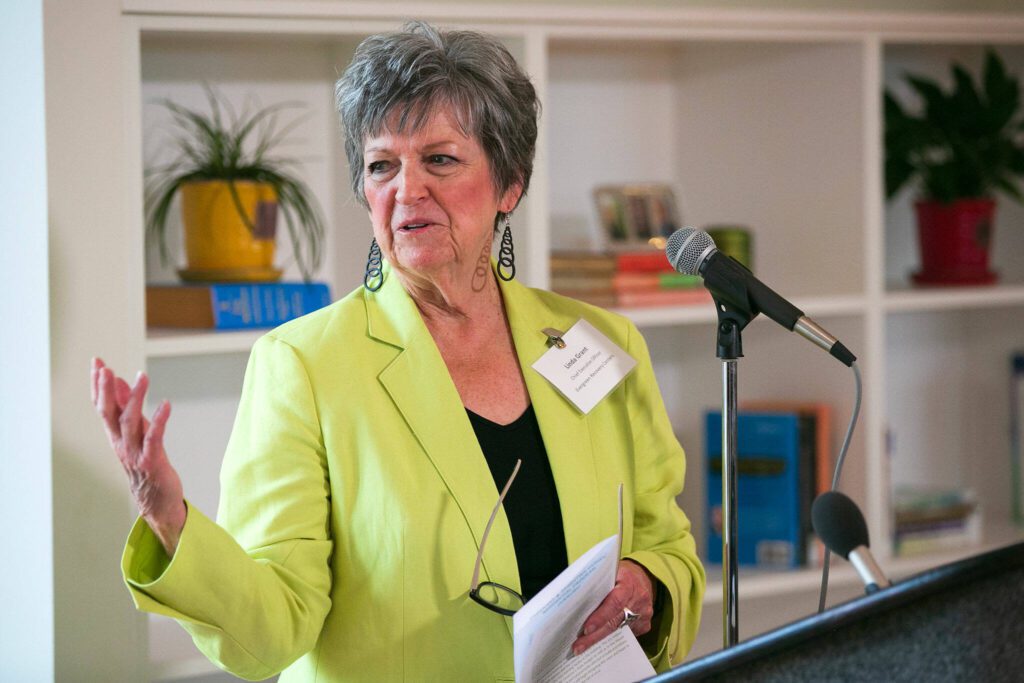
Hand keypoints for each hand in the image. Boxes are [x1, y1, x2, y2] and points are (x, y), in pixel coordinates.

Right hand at [91, 357, 185, 555]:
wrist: (157, 502)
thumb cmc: (147, 465)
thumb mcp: (137, 434)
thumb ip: (129, 409)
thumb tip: (123, 382)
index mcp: (116, 437)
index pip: (102, 407)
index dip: (98, 385)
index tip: (97, 362)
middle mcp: (121, 444)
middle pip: (109, 414)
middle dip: (105, 390)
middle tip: (104, 367)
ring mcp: (135, 454)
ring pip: (130, 423)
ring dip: (136, 398)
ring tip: (142, 376)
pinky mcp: (152, 462)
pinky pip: (154, 439)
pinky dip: (158, 421)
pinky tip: (166, 404)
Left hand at [572, 559, 655, 655]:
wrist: (642, 577)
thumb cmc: (619, 574)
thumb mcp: (609, 572)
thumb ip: (598, 584)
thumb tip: (575, 600)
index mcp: (628, 582)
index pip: (614, 602)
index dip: (600, 617)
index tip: (586, 629)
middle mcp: (639, 598)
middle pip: (615, 621)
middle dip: (594, 636)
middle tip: (578, 646)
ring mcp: (644, 613)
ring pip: (619, 630)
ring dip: (600, 639)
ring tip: (582, 647)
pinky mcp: (645, 624)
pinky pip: (626, 635)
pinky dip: (611, 639)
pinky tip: (598, 644)